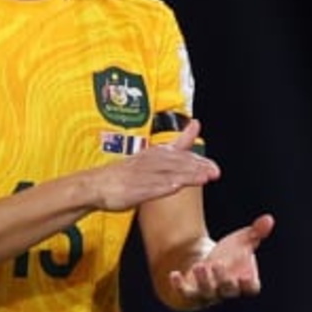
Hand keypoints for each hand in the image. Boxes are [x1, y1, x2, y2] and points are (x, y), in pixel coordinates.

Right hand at [87, 121, 220, 212]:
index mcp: (156, 153)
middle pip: (177, 163)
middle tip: (215, 171)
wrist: (96, 184)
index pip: (181, 154)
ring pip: (167, 173)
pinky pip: (149, 186)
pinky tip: (174, 187)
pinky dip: (162, 185)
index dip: (199, 161)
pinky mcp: (133, 188)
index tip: (214, 167)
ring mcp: (142, 175)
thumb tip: (196, 124)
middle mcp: (150, 161)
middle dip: (197, 167)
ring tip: (203, 178)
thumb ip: (177, 143)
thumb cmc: (126, 173)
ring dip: (186, 175)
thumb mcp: (153, 155)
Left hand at [169, 213, 274, 306]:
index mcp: (244, 281)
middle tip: (217, 263)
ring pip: (208, 292)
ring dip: (204, 280)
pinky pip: (186, 293)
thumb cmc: (230, 253)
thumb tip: (269, 219)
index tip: (248, 276)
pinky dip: (179, 286)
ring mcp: (209, 293)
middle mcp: (227, 290)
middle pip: (228, 289)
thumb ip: (257, 232)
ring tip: (200, 265)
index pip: (251, 288)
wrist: (205, 260)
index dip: (250, 284)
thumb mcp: (243, 240)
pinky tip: (174, 275)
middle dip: (223, 278)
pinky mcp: (192, 293)